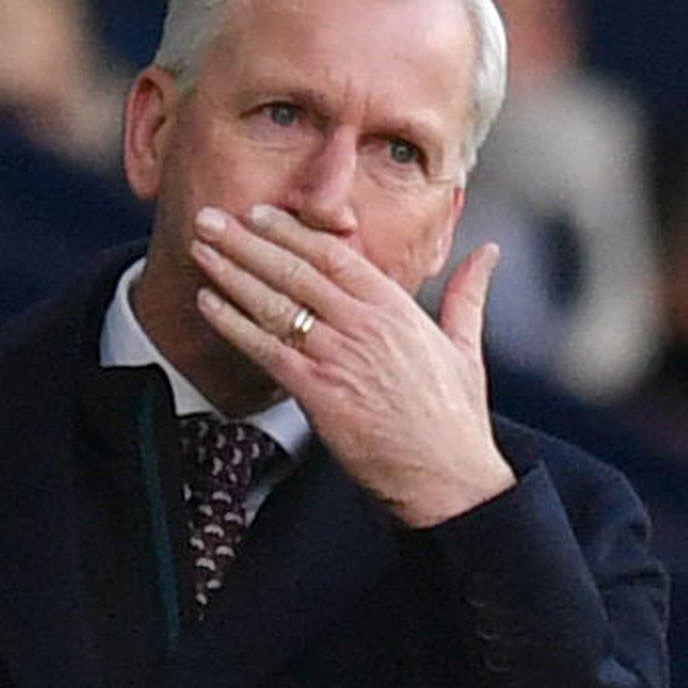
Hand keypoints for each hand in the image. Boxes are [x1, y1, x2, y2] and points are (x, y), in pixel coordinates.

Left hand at [190, 204, 515, 526]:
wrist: (448, 474)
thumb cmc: (455, 418)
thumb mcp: (466, 345)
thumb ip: (467, 293)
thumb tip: (487, 253)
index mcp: (395, 307)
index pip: (333, 254)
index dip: (291, 231)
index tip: (259, 213)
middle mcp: (363, 324)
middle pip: (294, 270)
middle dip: (246, 241)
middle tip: (210, 218)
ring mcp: (339, 356)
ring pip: (274, 303)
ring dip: (231, 273)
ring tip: (200, 249)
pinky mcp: (319, 392)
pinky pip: (265, 349)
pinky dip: (233, 323)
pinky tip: (208, 304)